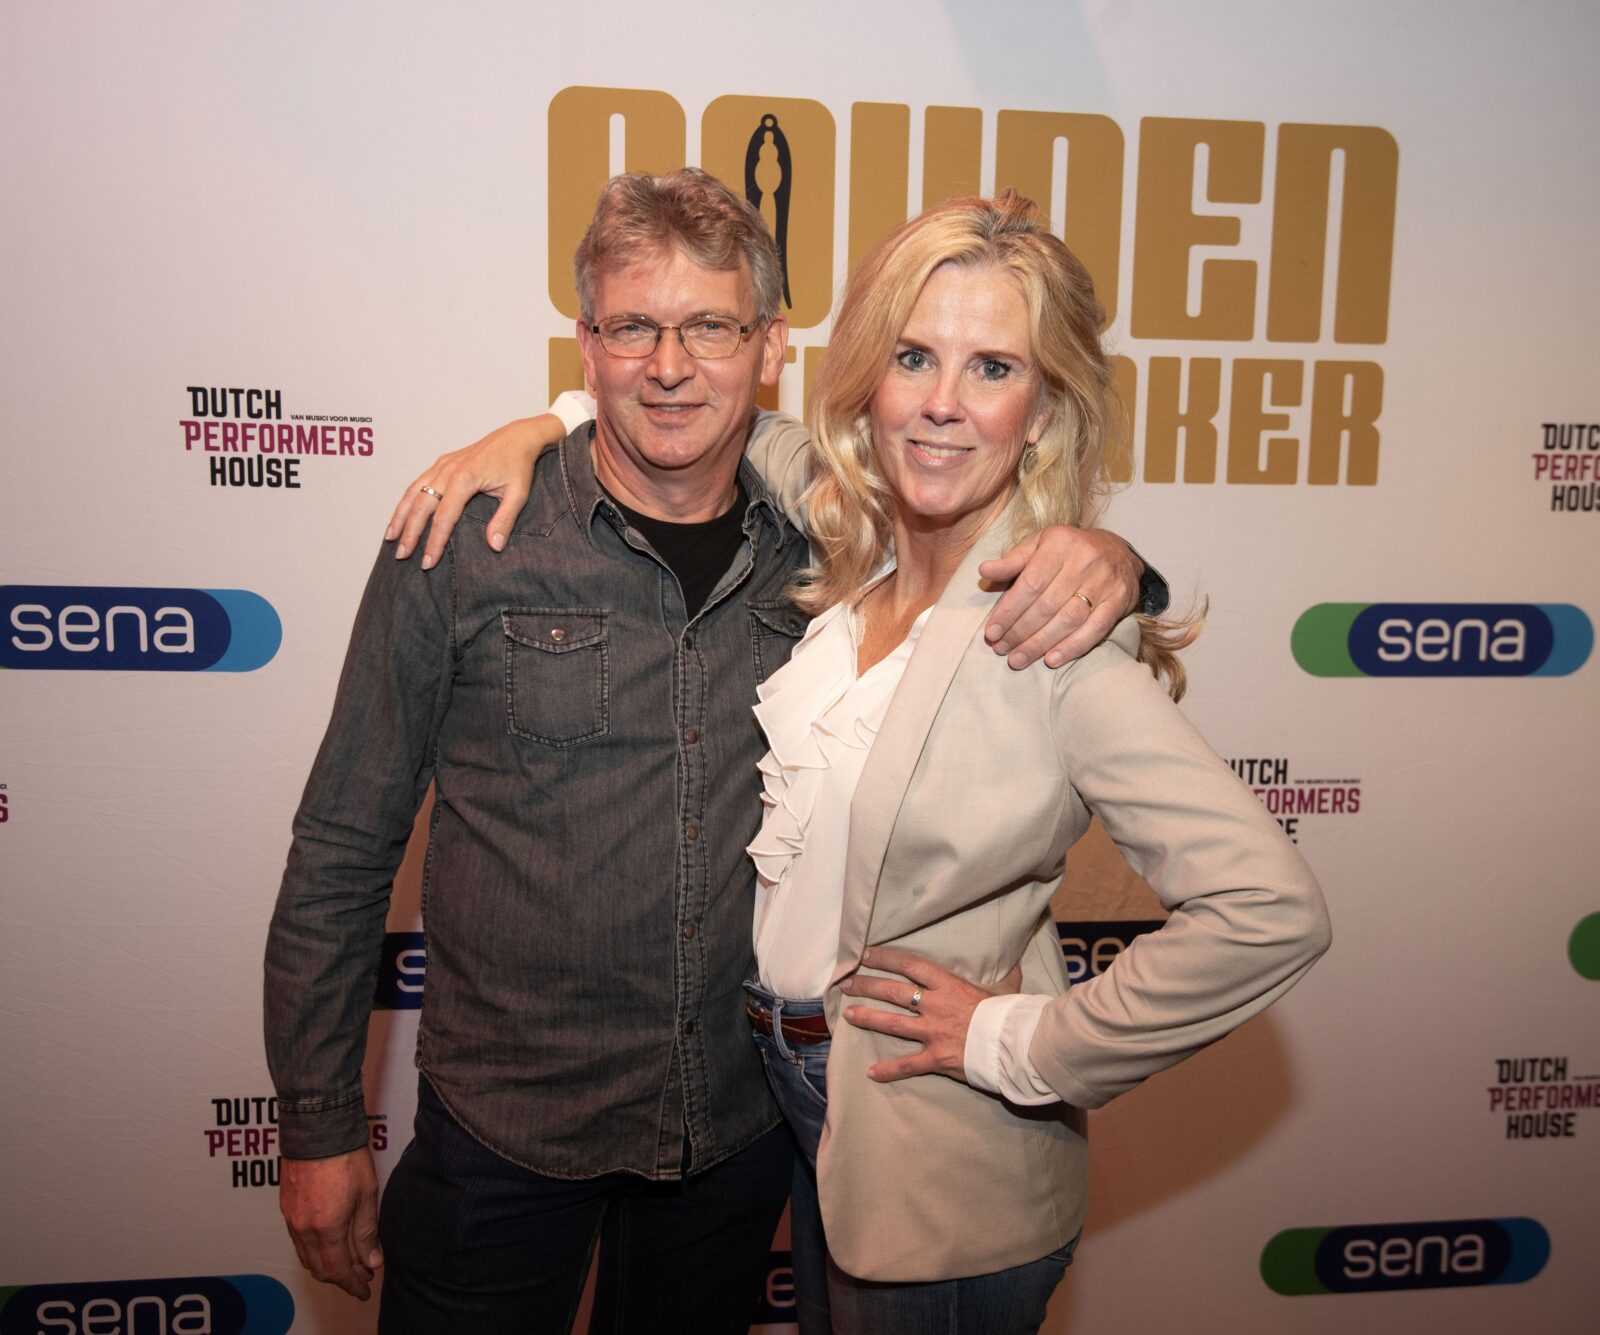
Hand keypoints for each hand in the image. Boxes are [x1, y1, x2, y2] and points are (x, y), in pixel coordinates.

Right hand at [280, 1147, 382, 1299]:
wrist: (317, 1128)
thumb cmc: (346, 1157)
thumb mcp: (367, 1194)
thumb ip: (367, 1232)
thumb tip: (372, 1261)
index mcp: (326, 1228)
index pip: (338, 1271)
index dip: (353, 1284)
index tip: (365, 1289)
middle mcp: (304, 1229)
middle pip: (320, 1269)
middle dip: (342, 1277)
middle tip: (361, 1274)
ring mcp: (291, 1218)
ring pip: (307, 1256)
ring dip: (327, 1264)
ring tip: (348, 1260)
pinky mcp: (286, 1207)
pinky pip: (298, 1240)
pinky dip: (314, 1249)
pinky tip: (328, 1242)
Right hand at [385, 413, 566, 569]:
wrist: (517, 437)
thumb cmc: (518, 464)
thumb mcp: (518, 494)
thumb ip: (504, 520)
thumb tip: (494, 546)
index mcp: (464, 479)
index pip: (443, 518)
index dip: (434, 542)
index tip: (428, 562)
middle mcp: (447, 471)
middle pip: (421, 507)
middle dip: (410, 533)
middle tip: (402, 556)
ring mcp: (442, 465)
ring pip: (413, 493)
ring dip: (400, 516)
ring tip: (391, 537)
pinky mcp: (442, 463)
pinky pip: (418, 483)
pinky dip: (406, 500)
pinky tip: (401, 514)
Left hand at [839, 946, 1022, 1083]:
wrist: (1015, 1044)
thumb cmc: (1009, 1014)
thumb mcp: (1006, 988)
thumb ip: (1005, 975)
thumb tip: (1015, 960)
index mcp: (949, 985)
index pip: (911, 965)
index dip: (886, 958)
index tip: (867, 954)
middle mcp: (935, 1005)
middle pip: (894, 991)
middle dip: (867, 985)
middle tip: (846, 983)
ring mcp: (933, 1032)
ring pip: (893, 1023)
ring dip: (868, 1017)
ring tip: (848, 1015)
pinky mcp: (936, 1058)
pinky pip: (907, 1065)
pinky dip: (888, 1070)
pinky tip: (871, 1073)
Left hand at [978, 526, 1143, 668]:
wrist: (1116, 550)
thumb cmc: (1067, 550)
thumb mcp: (1039, 545)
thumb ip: (1012, 560)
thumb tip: (984, 571)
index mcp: (1060, 542)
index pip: (1030, 583)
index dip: (1009, 611)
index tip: (991, 632)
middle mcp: (1085, 559)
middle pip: (1047, 605)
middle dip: (1020, 631)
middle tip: (1001, 649)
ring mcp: (1105, 581)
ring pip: (1069, 619)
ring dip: (1040, 643)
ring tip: (1018, 658)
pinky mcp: (1119, 600)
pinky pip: (1096, 629)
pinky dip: (1072, 647)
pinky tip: (1052, 660)